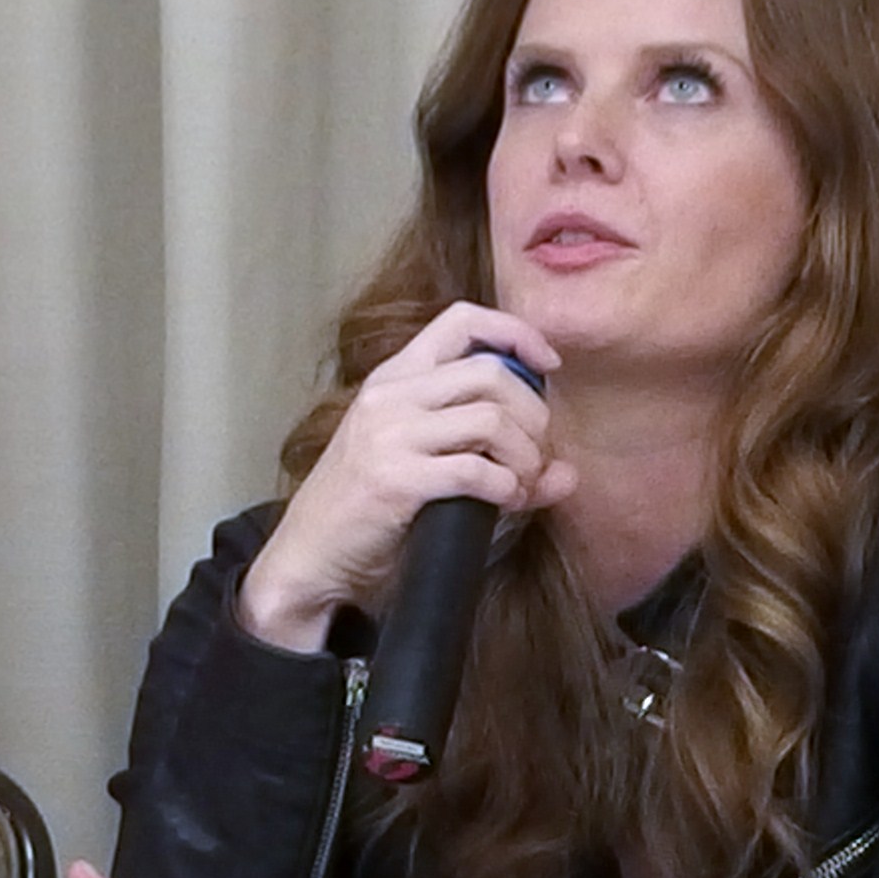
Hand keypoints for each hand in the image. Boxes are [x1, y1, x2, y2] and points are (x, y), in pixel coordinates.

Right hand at [235, 301, 568, 648]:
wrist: (309, 557)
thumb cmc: (368, 511)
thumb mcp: (425, 467)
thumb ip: (496, 461)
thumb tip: (568, 473)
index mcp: (394, 378)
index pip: (461, 320)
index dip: (516, 333)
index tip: (548, 365)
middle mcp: (389, 394)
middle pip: (491, 372)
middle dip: (533, 414)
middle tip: (537, 454)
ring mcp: (388, 435)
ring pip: (491, 419)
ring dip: (525, 456)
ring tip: (521, 484)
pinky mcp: (394, 479)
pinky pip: (476, 470)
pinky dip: (506, 487)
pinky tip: (504, 502)